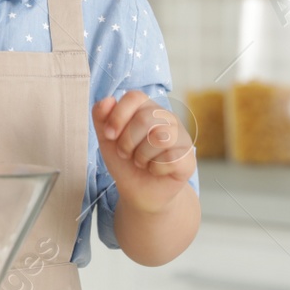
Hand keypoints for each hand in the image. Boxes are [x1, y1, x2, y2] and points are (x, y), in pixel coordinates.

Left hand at [94, 91, 196, 213]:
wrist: (138, 192)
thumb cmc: (125, 161)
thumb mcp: (107, 139)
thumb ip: (101, 117)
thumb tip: (107, 100)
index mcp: (147, 109)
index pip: (135, 96)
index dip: (118, 115)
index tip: (109, 135)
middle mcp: (167, 118)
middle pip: (144, 118)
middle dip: (127, 141)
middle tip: (125, 154)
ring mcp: (181, 137)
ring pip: (159, 137)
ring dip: (141, 156)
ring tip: (141, 162)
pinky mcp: (188, 158)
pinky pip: (170, 158)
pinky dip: (155, 169)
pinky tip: (155, 171)